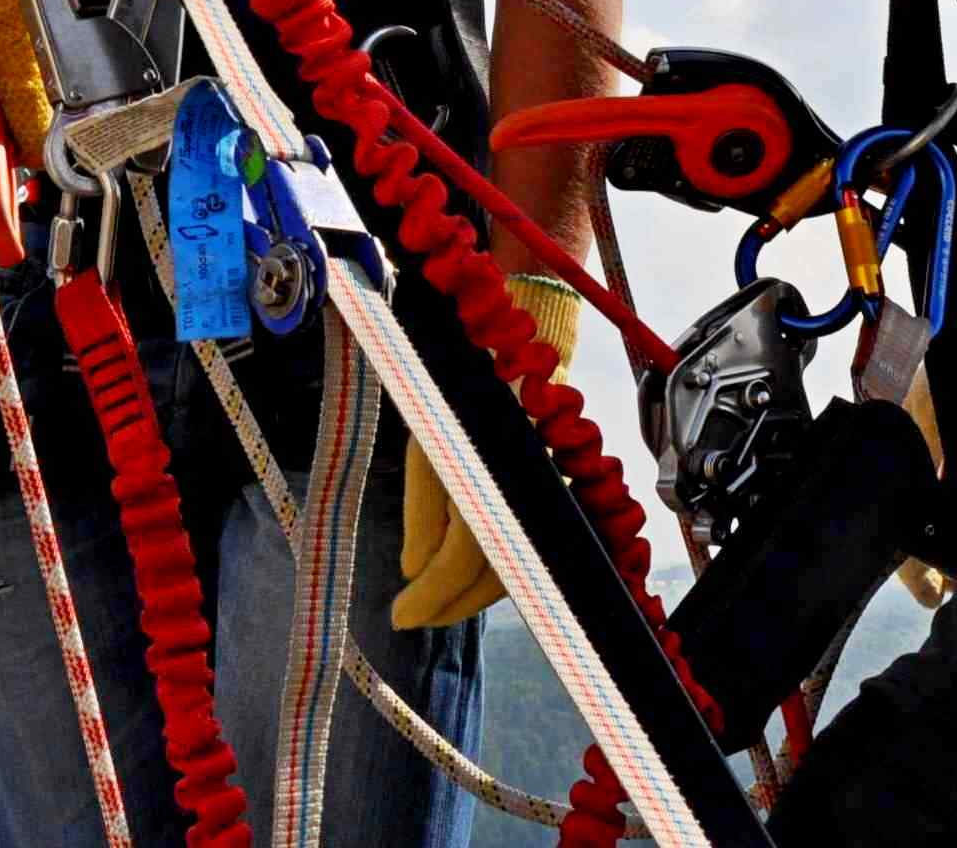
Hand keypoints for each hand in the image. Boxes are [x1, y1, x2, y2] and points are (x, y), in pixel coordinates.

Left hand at [392, 272, 580, 628]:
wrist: (514, 340)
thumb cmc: (461, 385)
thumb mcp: (427, 440)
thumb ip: (422, 508)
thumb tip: (414, 571)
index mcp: (490, 471)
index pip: (464, 554)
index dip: (433, 593)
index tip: (401, 616)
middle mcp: (525, 486)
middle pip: (493, 570)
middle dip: (450, 601)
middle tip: (414, 615)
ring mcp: (545, 489)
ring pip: (515, 563)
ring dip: (473, 591)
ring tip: (434, 601)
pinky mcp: (555, 490)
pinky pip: (530, 542)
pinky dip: (500, 565)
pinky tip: (470, 575)